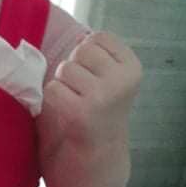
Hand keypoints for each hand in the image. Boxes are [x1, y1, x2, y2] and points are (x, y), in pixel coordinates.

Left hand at [42, 31, 141, 148]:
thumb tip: (80, 36)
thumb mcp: (112, 75)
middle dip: (75, 65)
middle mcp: (122, 81)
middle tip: (83, 88)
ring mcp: (102, 96)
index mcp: (132, 67)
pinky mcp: (80, 112)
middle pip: (82, 50)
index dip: (89, 52)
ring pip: (65, 68)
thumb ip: (100, 52)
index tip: (96, 74)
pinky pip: (53, 88)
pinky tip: (68, 109)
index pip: (99, 37)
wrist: (100, 150)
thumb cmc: (100, 105)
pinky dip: (54, 97)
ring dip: (63, 83)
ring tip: (76, 99)